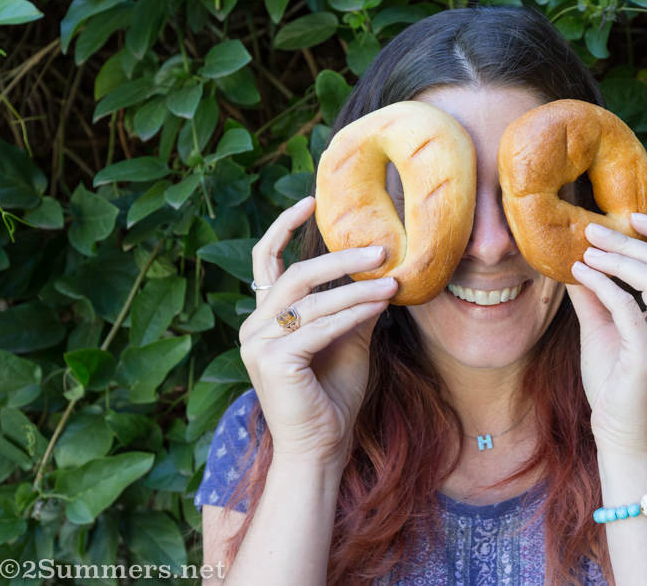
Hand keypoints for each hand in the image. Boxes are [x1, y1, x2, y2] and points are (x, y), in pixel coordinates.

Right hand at [238, 196, 397, 465]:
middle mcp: (253, 328)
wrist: (322, 447)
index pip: (267, 262)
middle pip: (296, 276)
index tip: (310, 201)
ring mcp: (257, 345)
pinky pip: (319, 327)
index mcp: (265, 318)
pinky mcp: (272, 362)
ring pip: (311, 301)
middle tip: (382, 249)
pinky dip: (352, 315)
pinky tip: (379, 307)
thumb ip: (352, 306)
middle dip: (340, 259)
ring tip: (393, 281)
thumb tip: (378, 271)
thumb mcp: (348, 340)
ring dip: (357, 290)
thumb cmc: (334, 395)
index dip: (284, 227)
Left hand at [567, 212, 646, 457]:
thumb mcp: (604, 333)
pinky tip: (580, 273)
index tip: (634, 216)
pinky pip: (629, 308)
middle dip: (633, 240)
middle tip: (594, 228)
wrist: (624, 440)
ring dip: (621, 257)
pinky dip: (604, 284)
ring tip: (588, 249)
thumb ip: (596, 298)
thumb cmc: (616, 387)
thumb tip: (576, 260)